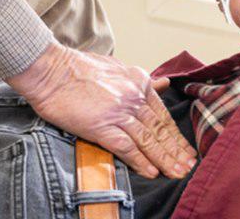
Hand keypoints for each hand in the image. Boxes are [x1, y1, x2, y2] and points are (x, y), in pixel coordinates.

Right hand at [6, 43, 198, 178]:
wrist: (51, 70)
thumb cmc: (76, 67)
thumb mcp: (115, 65)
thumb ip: (138, 78)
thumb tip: (161, 83)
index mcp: (137, 82)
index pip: (162, 113)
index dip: (175, 134)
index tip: (185, 148)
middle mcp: (132, 97)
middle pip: (159, 129)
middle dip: (176, 151)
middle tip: (188, 166)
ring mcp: (119, 112)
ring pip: (148, 140)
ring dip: (164, 160)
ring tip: (176, 173)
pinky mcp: (102, 126)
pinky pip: (127, 147)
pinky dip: (141, 161)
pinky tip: (151, 171)